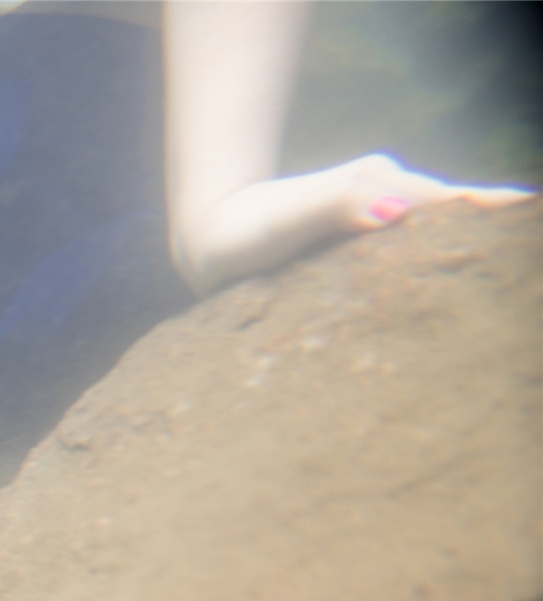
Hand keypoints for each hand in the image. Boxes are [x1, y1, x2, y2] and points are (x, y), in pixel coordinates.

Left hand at [171, 154, 533, 295]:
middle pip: (457, 213)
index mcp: (378, 184)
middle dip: (497, 234)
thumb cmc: (239, 233)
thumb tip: (396, 209)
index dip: (492, 214)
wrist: (208, 242)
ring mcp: (382, 219)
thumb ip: (335, 206)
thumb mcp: (281, 222)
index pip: (450, 201)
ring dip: (479, 250)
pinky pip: (418, 253)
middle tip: (527, 275)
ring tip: (514, 284)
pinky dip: (448, 267)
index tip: (527, 222)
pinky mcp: (370, 246)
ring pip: (443, 233)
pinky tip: (469, 297)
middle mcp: (388, 195)